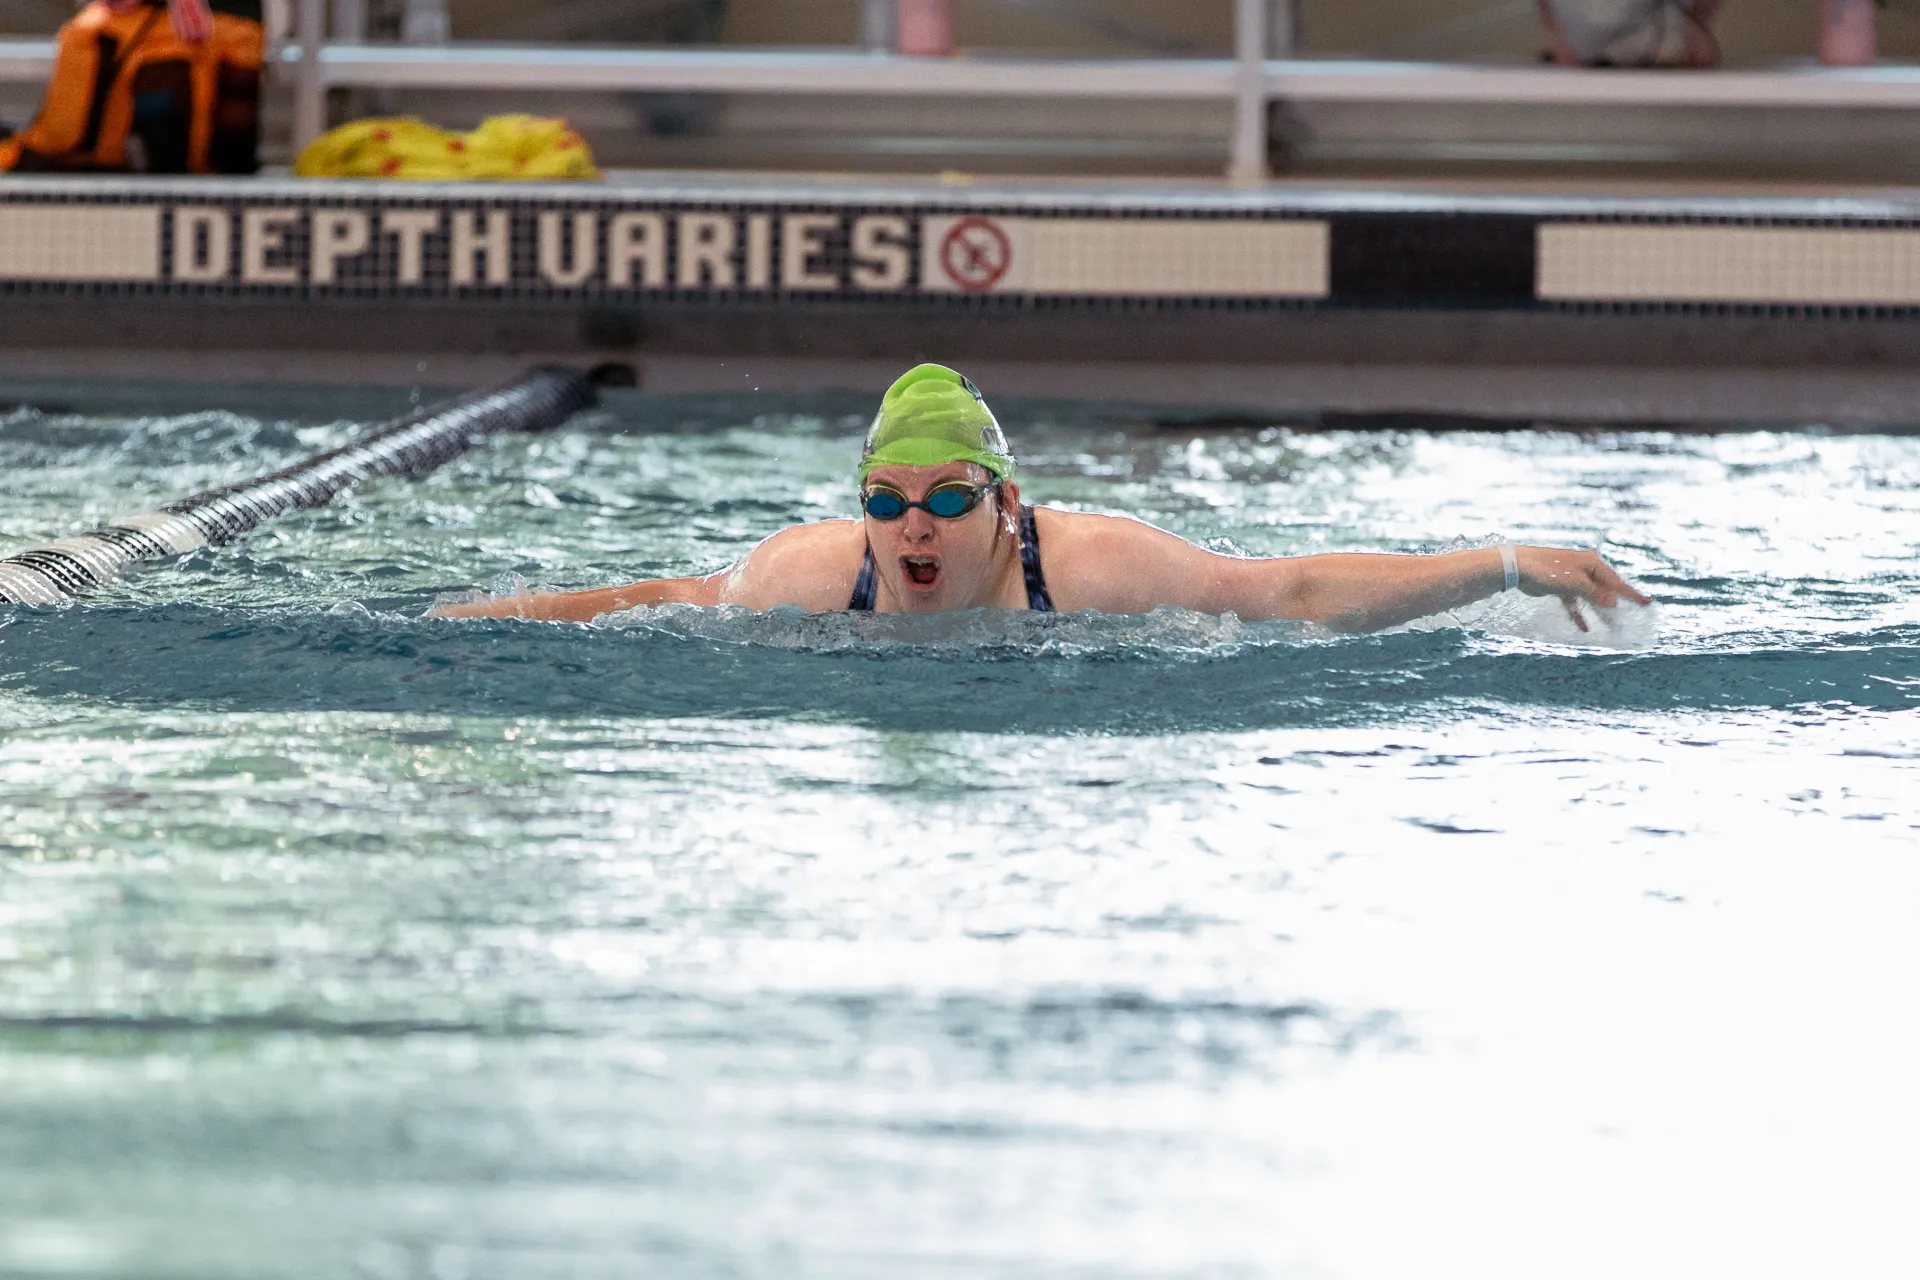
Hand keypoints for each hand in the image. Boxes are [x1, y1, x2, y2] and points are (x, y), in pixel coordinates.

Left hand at [1514, 547, 1651, 632]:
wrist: (1518, 567)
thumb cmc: (1548, 571)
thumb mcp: (1575, 584)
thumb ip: (1595, 593)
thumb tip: (1613, 602)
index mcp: (1592, 563)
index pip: (1616, 581)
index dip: (1631, 593)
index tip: (1647, 602)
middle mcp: (1585, 569)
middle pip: (1605, 590)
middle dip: (1616, 605)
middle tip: (1629, 620)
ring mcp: (1572, 578)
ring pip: (1590, 598)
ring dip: (1599, 612)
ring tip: (1612, 627)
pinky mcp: (1560, 587)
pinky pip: (1574, 602)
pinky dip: (1579, 614)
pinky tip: (1585, 628)